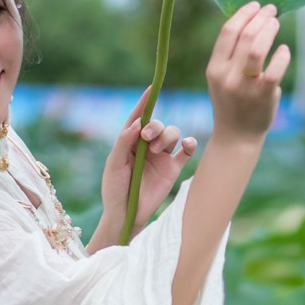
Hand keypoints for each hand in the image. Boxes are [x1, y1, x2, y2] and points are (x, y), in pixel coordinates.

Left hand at [93, 88, 196, 245]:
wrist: (127, 214)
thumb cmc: (115, 189)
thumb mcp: (114, 164)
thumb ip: (123, 142)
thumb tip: (137, 123)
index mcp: (129, 142)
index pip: (137, 119)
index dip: (143, 104)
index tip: (150, 90)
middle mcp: (146, 146)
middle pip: (157, 125)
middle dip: (154, 126)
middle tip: (146, 138)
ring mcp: (161, 157)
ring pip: (172, 134)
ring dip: (167, 136)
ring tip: (156, 150)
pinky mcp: (173, 169)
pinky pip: (186, 152)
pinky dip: (190, 144)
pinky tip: (188, 144)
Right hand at [205, 2, 290, 144]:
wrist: (236, 135)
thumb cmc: (233, 101)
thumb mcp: (222, 78)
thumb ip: (231, 54)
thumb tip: (252, 20)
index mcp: (214, 68)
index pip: (227, 32)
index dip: (244, 14)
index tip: (256, 5)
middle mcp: (227, 76)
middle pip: (244, 36)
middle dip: (260, 18)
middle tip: (272, 10)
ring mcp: (244, 87)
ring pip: (257, 49)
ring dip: (269, 30)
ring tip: (276, 23)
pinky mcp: (262, 96)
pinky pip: (274, 71)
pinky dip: (281, 56)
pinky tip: (284, 49)